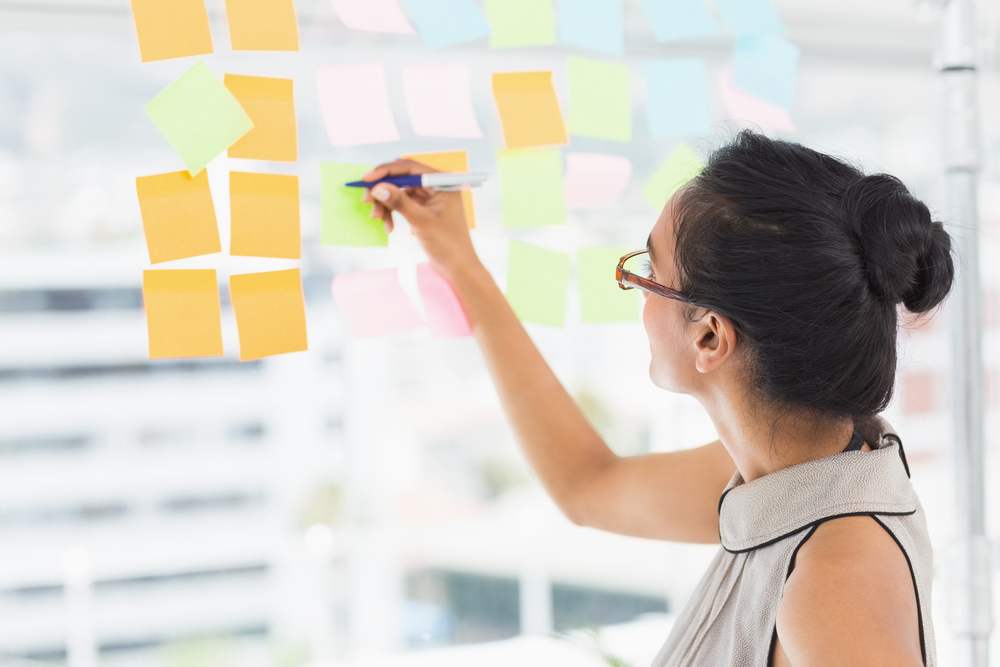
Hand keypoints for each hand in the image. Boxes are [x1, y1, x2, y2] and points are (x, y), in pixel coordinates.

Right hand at [362, 158, 481, 280]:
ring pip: (399, 192)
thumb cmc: (447, 244)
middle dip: (383, 189)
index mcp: (441, 182)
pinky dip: (392, 213)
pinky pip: (402, 204)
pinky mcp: (423, 209)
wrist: (457, 267)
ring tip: (377, 219)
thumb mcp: (421, 221)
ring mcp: (429, 198)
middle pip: (402, 179)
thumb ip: (399, 202)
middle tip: (367, 201)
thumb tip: (378, 187)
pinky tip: (389, 227)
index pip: (409, 167)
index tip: (367, 179)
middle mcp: (435, 186)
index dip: (386, 171)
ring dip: (385, 204)